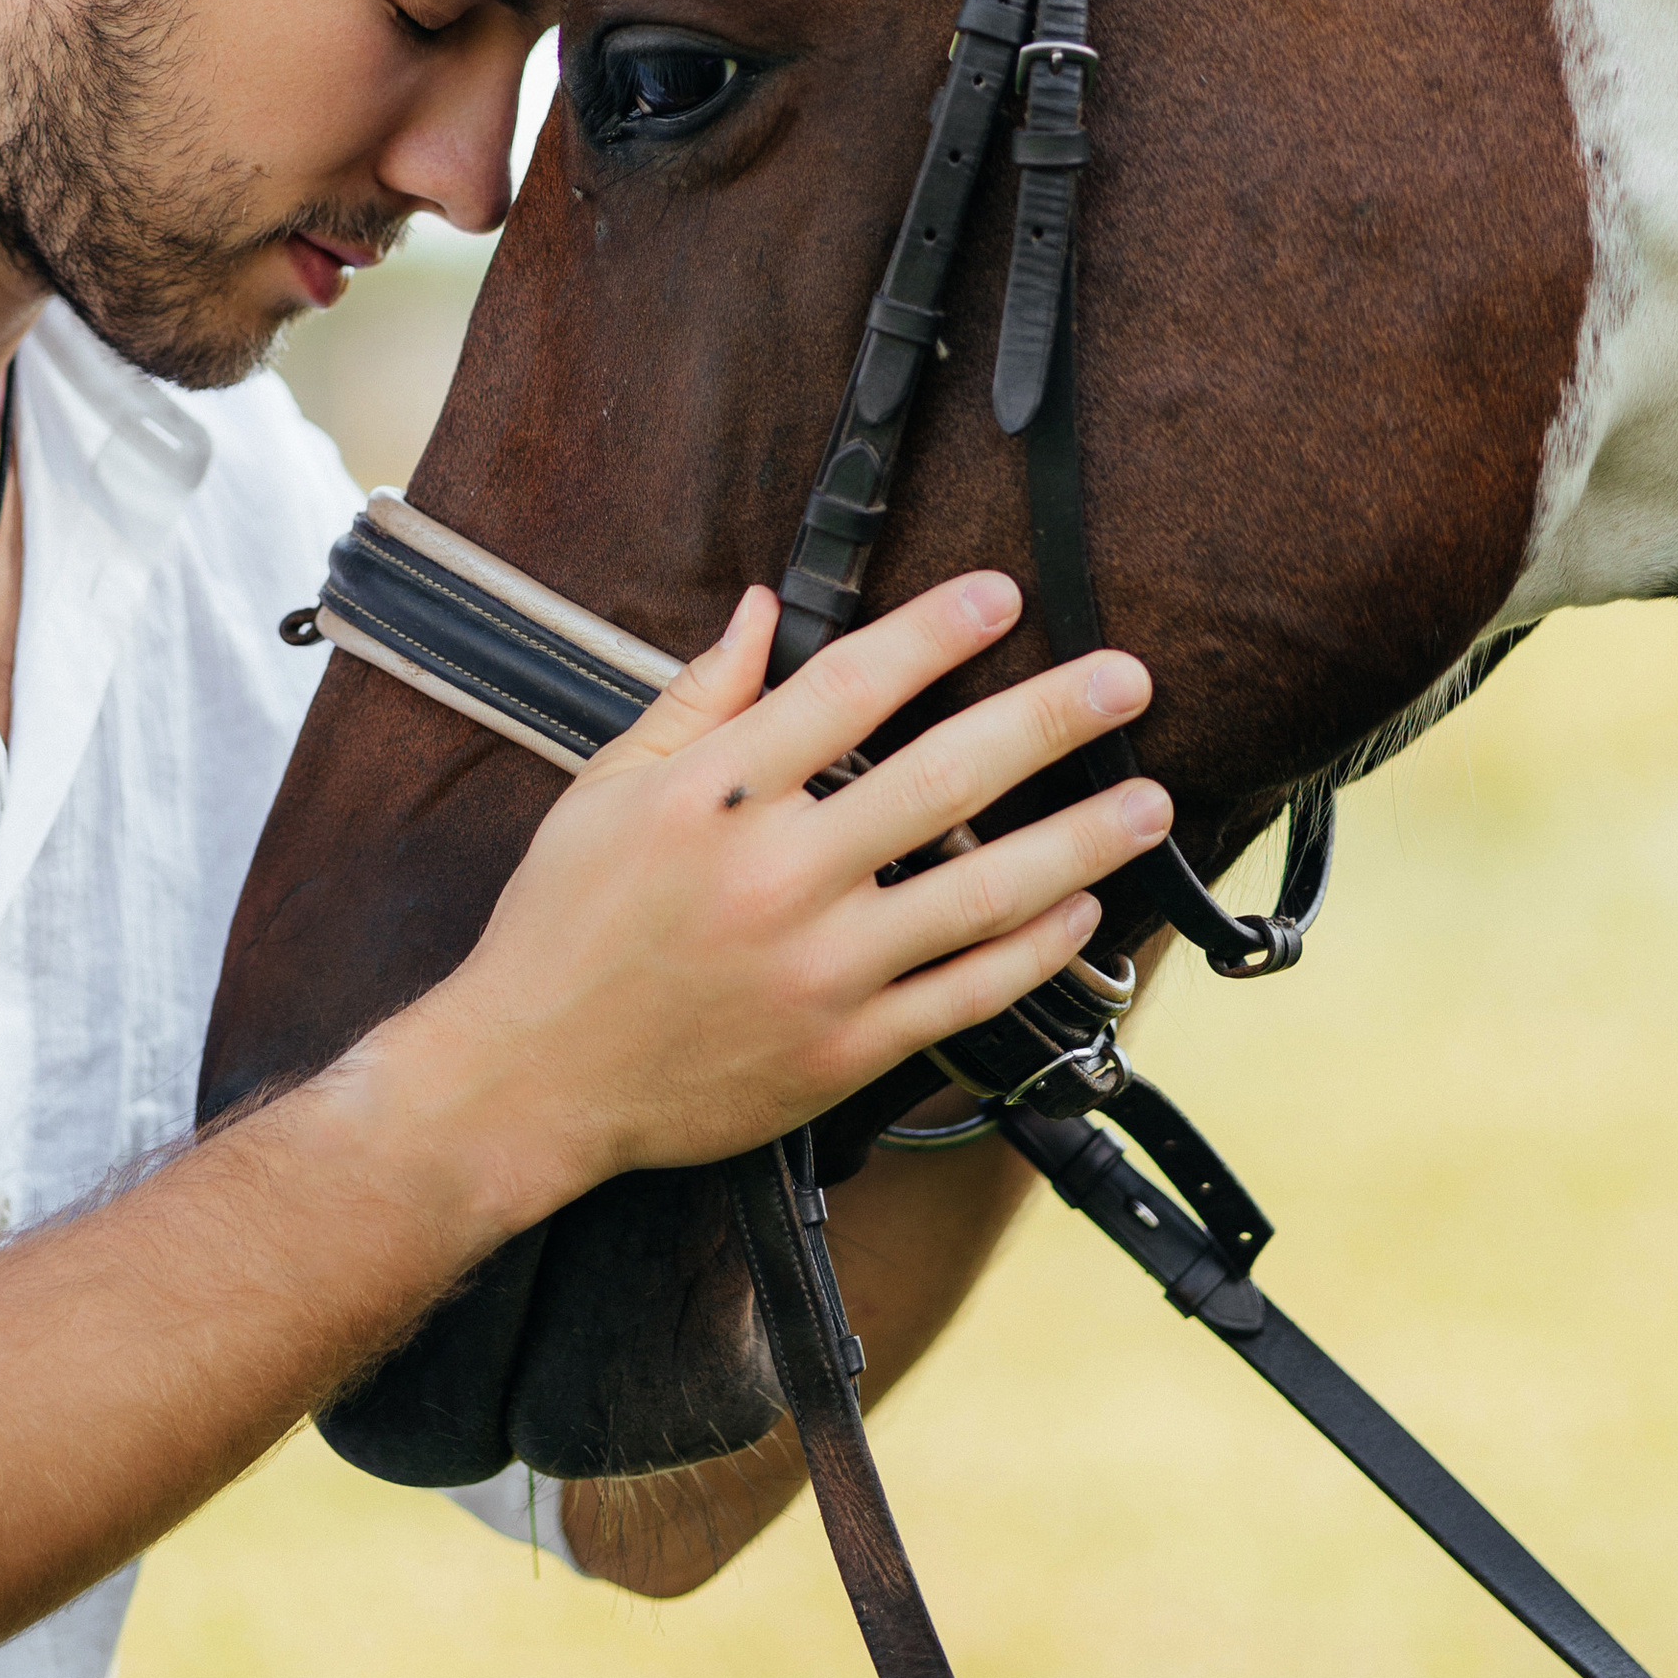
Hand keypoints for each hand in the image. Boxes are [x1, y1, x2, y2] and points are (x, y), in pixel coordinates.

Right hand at [407, 571, 1166, 1221]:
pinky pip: (965, 992)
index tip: (1003, 597)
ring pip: (980, 892)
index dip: (935, 634)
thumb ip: (698, 698)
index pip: (849, 689)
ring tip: (1148, 800)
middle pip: (942, 777)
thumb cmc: (562, 928)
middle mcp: (776, 875)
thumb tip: (763, 610)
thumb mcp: (606, 789)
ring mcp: (818, 968)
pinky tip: (1083, 911)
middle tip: (1127, 678)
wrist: (529, 1081)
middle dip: (1049, 720)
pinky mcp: (841, 1048)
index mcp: (714, 796)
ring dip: (1079, 841)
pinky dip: (1034, 949)